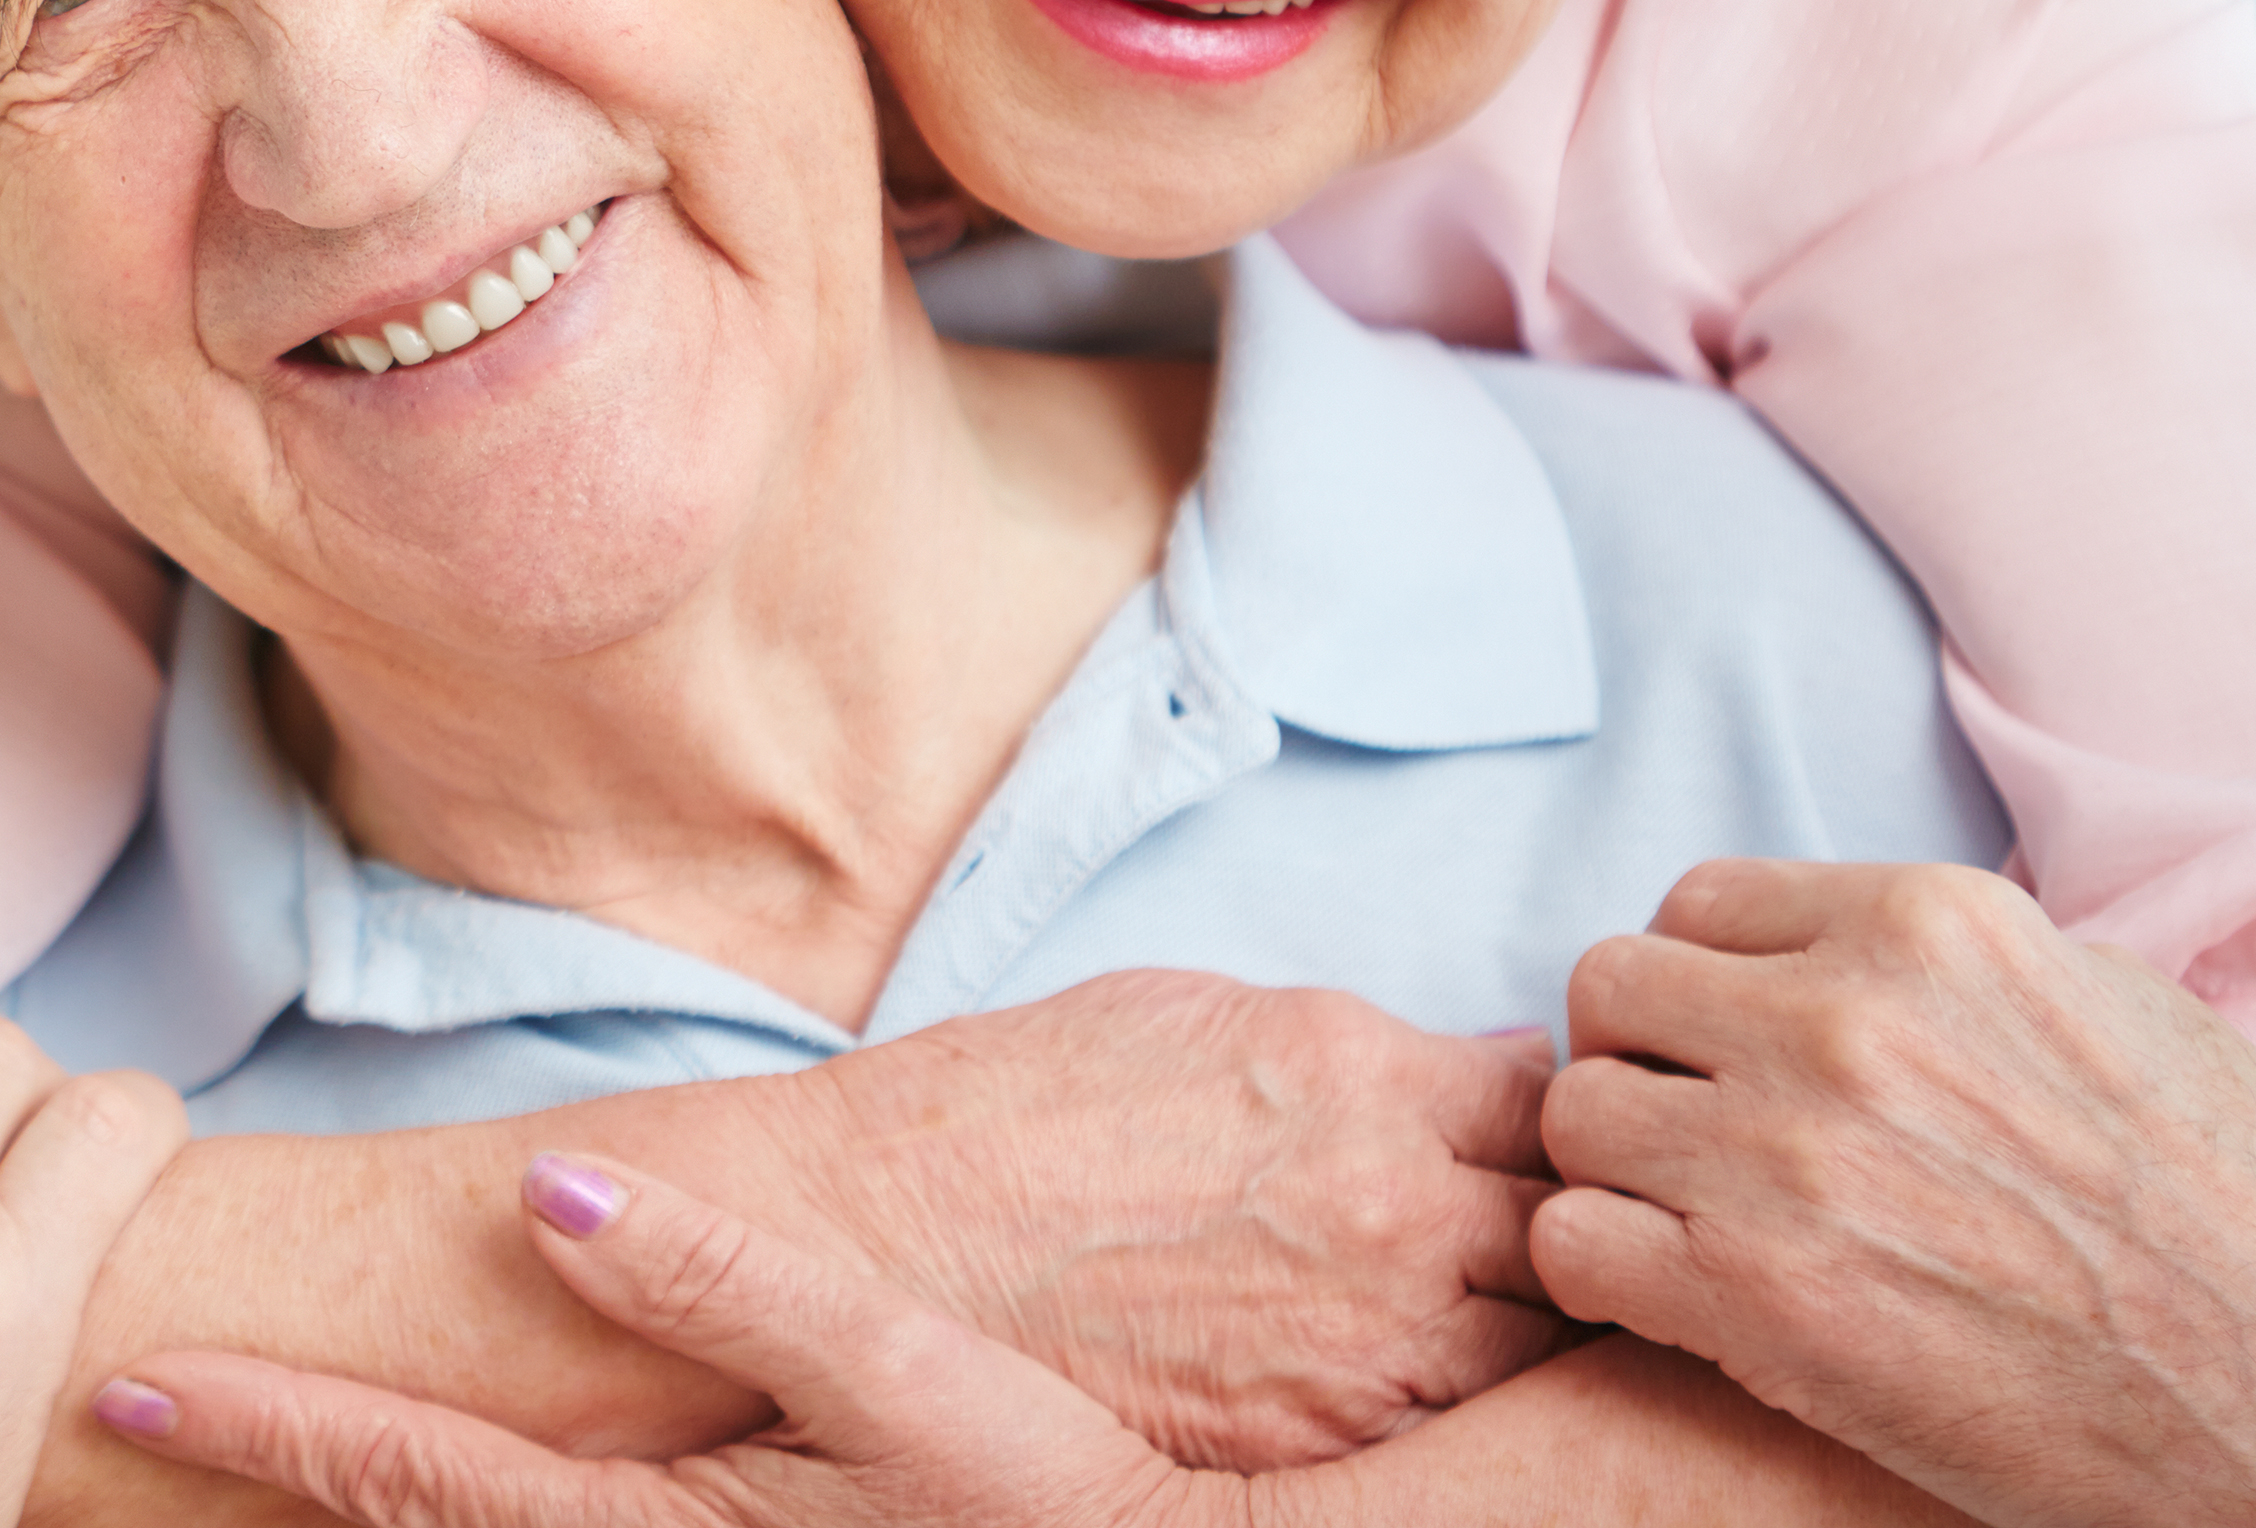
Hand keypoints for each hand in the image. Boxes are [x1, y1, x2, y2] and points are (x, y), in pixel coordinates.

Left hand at [95, 1152, 1244, 1527]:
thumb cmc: (1050, 1487)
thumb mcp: (903, 1374)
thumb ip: (724, 1281)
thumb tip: (550, 1190)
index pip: (415, 1479)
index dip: (271, 1426)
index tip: (137, 1377)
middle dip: (260, 1476)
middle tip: (115, 1401)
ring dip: (336, 1504)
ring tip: (218, 1444)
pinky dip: (442, 1511)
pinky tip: (399, 1482)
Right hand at [782, 969, 1559, 1464]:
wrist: (881, 1239)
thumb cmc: (1010, 1110)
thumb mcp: (1187, 1014)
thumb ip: (1353, 1047)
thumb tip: (1480, 1066)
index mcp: (1355, 1071)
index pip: (1546, 1097)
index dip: (1545, 1118)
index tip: (1525, 1136)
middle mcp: (1390, 1202)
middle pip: (1574, 1227)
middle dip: (1564, 1227)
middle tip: (1530, 1235)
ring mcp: (1371, 1339)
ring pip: (1544, 1347)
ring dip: (1526, 1328)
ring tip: (1479, 1318)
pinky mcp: (1327, 1441)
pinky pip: (1456, 1428)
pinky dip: (1453, 1407)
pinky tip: (1402, 1380)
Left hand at [1539, 858, 2255, 1527]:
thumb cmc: (2218, 1215)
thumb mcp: (2108, 1015)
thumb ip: (1952, 969)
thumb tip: (1852, 948)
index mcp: (1927, 930)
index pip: (1695, 903)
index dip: (1696, 981)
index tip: (1727, 1048)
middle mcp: (1843, 1024)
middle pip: (1609, 989)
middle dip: (1637, 1061)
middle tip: (1695, 1133)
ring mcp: (1789, 1159)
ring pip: (1572, 1113)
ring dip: (1616, 1171)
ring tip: (1695, 1221)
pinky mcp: (1758, 1299)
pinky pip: (1571, 1241)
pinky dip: (1605, 1273)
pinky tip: (1684, 1297)